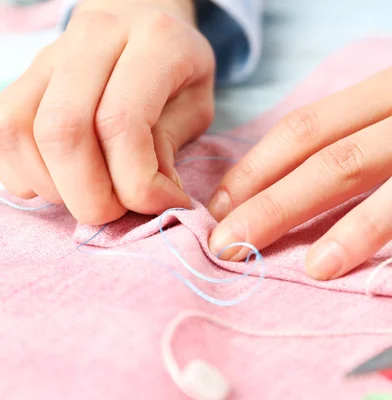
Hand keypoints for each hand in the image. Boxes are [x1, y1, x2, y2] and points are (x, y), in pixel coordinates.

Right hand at [0, 0, 214, 223]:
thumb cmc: (177, 69)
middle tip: (118, 212)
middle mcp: (95, 38)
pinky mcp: (24, 75)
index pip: (122, 121)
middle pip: (64, 130)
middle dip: (90, 195)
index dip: (139, 182)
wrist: (142, 16)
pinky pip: (3, 133)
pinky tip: (62, 182)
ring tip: (93, 195)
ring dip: (54, 188)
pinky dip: (26, 174)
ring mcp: (51, 54)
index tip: (166, 203)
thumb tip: (145, 197)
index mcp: (155, 42)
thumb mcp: (197, 103)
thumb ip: (170, 145)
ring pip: (22, 132)